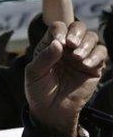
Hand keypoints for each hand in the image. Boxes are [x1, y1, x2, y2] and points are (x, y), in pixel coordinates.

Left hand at [26, 21, 106, 136]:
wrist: (52, 110)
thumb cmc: (39, 90)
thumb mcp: (34, 74)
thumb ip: (44, 58)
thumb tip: (58, 43)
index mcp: (50, 45)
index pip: (58, 27)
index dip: (60, 30)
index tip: (59, 42)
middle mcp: (67, 47)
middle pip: (78, 27)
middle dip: (76, 32)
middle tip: (71, 44)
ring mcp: (81, 56)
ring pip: (92, 37)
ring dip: (86, 44)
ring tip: (77, 58)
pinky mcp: (94, 67)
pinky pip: (102, 53)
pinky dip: (96, 56)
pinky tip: (86, 65)